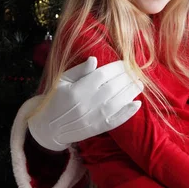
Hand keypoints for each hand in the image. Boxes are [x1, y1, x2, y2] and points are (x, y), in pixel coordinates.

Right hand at [28, 58, 142, 150]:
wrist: (49, 127)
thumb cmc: (57, 99)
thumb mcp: (62, 81)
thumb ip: (79, 70)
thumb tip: (94, 59)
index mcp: (77, 89)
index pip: (102, 75)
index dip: (116, 67)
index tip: (125, 63)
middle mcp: (87, 104)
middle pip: (113, 87)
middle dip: (127, 78)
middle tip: (135, 71)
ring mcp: (94, 118)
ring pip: (118, 102)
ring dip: (131, 92)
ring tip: (139, 83)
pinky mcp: (98, 129)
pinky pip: (116, 120)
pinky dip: (128, 112)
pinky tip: (137, 103)